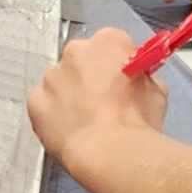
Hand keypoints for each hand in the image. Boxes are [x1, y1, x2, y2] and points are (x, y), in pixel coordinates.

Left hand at [28, 28, 167, 164]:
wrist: (110, 152)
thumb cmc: (139, 120)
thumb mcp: (157, 90)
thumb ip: (141, 76)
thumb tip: (134, 82)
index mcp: (109, 41)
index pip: (114, 45)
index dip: (120, 66)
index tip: (124, 83)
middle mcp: (76, 50)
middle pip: (83, 60)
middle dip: (92, 77)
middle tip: (105, 103)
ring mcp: (51, 76)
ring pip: (61, 82)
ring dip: (70, 95)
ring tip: (86, 123)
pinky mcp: (34, 101)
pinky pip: (44, 104)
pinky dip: (53, 115)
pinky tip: (69, 131)